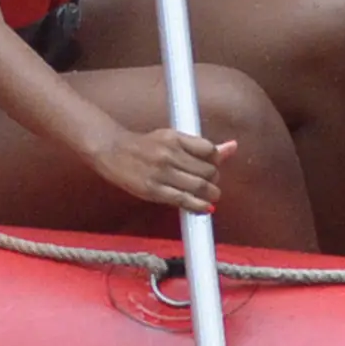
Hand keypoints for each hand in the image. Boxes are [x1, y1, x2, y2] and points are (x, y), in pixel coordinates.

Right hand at [86, 123, 231, 214]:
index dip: (215, 161)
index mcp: (175, 137)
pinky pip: (183, 200)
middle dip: (214, 180)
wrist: (112, 150)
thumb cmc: (144, 145)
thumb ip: (200, 146)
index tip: (212, 167)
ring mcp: (161, 172)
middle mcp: (169, 153)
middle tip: (211, 185)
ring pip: (199, 186)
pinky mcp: (154, 190)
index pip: (209, 150)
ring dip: (211, 195)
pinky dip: (198, 206)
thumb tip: (233, 147)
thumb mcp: (171, 138)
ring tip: (210, 197)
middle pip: (208, 170)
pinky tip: (204, 208)